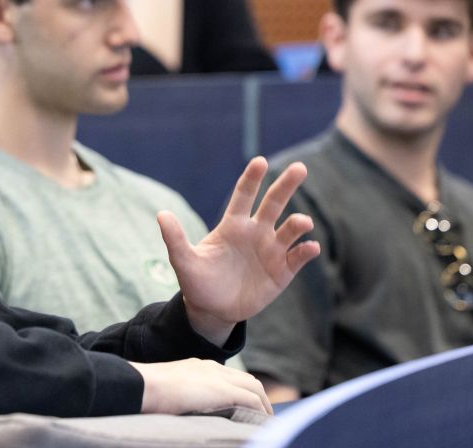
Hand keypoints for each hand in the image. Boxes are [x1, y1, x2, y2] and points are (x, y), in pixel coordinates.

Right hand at [131, 358, 272, 414]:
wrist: (144, 384)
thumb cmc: (148, 390)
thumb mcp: (170, 389)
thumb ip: (184, 393)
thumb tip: (187, 407)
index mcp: (199, 366)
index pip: (230, 376)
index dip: (242, 389)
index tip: (247, 404)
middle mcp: (212, 368)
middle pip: (247, 379)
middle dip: (259, 396)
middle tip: (264, 414)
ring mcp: (218, 377)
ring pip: (254, 388)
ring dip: (264, 404)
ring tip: (268, 421)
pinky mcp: (222, 391)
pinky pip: (252, 400)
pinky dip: (260, 411)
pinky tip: (262, 423)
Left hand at [159, 157, 319, 343]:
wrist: (212, 310)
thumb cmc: (197, 281)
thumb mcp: (183, 261)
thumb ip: (174, 238)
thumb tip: (161, 214)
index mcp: (233, 225)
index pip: (244, 195)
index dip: (252, 178)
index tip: (260, 161)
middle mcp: (256, 232)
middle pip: (273, 203)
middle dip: (286, 185)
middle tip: (300, 167)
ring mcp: (271, 251)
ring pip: (289, 230)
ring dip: (298, 224)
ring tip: (302, 222)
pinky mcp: (282, 271)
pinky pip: (297, 257)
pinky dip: (306, 251)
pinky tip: (310, 247)